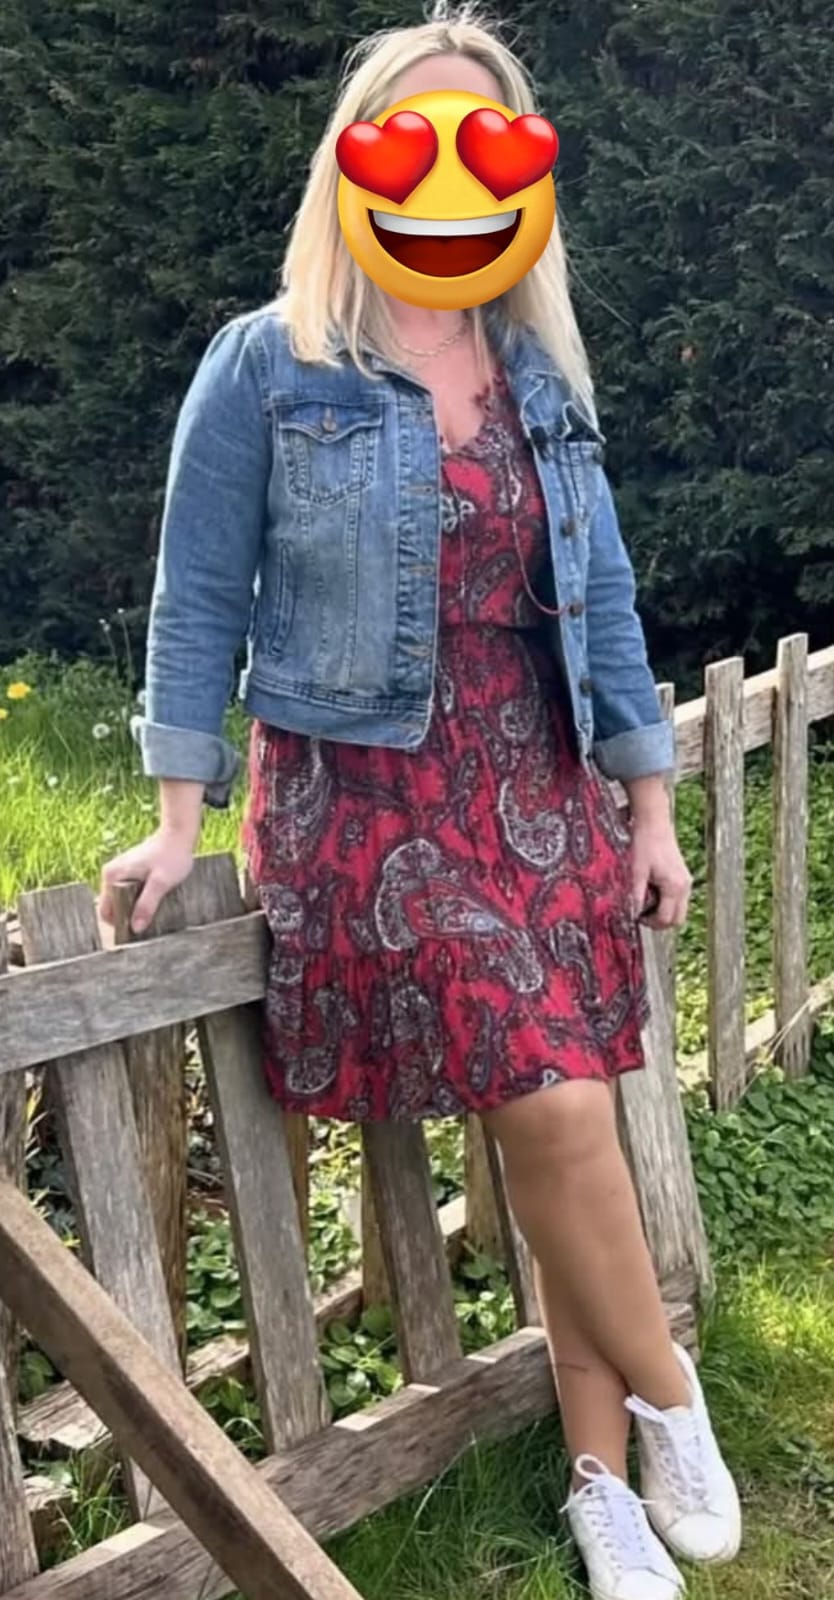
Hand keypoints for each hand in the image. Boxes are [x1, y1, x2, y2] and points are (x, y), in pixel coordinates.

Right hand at [99, 828, 195, 934]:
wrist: (178, 834)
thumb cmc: (171, 856)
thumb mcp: (161, 883)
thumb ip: (147, 905)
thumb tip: (136, 927)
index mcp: (112, 876)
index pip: (106, 911)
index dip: (119, 924)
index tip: (137, 932)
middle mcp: (110, 873)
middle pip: (113, 907)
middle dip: (127, 917)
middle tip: (149, 920)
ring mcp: (118, 871)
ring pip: (121, 900)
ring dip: (134, 908)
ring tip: (153, 909)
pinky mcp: (128, 870)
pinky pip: (128, 892)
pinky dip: (138, 899)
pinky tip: (153, 899)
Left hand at [629, 812, 691, 930]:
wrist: (654, 824)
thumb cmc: (645, 844)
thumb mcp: (636, 871)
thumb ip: (636, 895)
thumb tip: (632, 913)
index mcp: (674, 887)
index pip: (666, 918)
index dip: (650, 923)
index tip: (637, 918)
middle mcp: (685, 887)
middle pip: (677, 919)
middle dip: (660, 922)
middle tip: (642, 916)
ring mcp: (687, 882)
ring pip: (680, 910)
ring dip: (664, 912)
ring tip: (646, 902)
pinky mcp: (684, 877)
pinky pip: (679, 899)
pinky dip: (668, 902)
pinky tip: (653, 892)